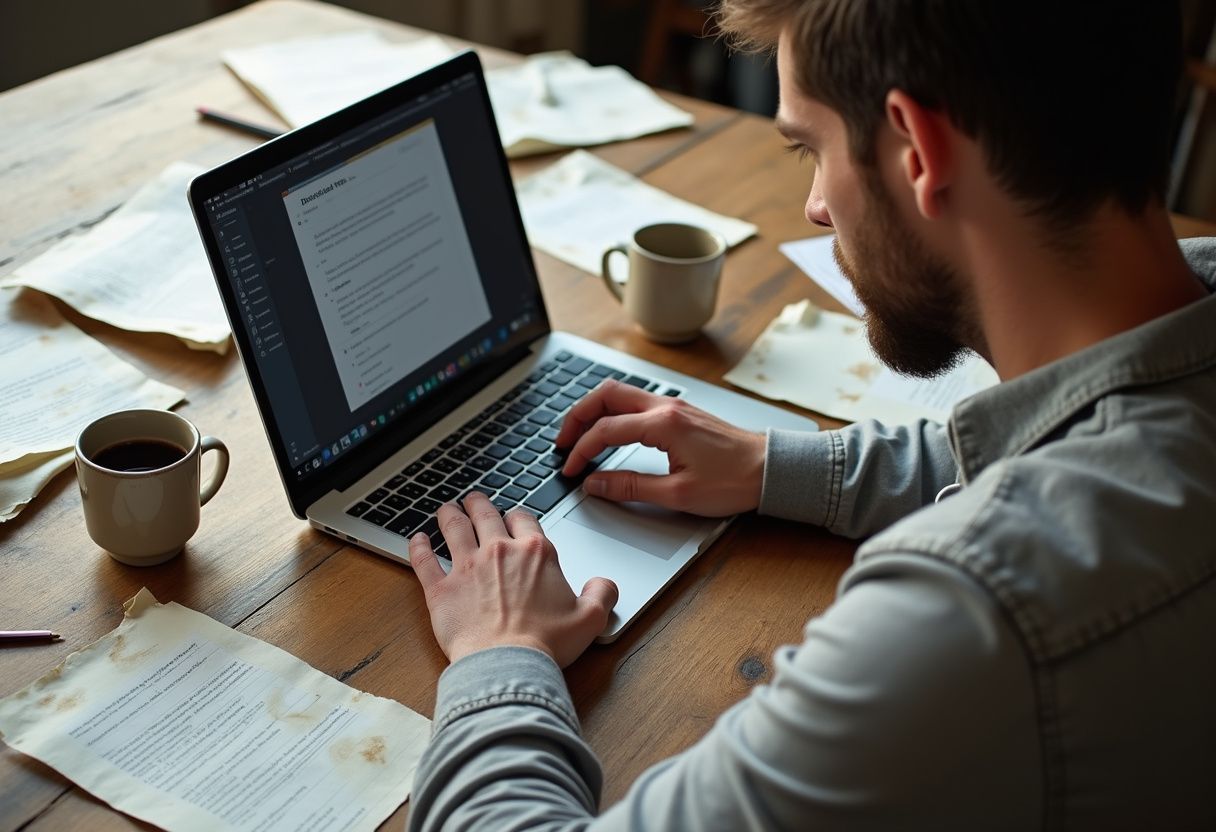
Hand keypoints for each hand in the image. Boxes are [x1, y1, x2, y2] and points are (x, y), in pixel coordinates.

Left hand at [408, 492, 618, 666]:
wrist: (507, 665)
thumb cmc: (547, 643)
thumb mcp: (590, 619)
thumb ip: (602, 594)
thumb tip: (605, 583)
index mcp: (535, 552)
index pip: (523, 518)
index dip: (516, 515)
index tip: (512, 517)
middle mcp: (498, 551)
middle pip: (484, 514)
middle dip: (478, 503)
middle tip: (473, 500)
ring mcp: (466, 567)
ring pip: (452, 527)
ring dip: (449, 514)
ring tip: (446, 509)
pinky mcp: (440, 589)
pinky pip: (423, 560)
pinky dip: (418, 546)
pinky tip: (417, 539)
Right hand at [555, 380, 766, 516]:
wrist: (771, 470)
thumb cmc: (734, 481)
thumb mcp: (678, 494)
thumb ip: (631, 487)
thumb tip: (596, 484)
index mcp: (663, 424)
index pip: (606, 431)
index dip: (581, 451)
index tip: (570, 470)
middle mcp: (666, 407)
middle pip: (605, 396)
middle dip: (577, 417)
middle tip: (561, 442)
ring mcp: (674, 406)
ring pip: (620, 394)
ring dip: (594, 411)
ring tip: (579, 435)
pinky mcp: (681, 412)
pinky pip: (636, 401)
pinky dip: (614, 412)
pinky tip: (610, 430)